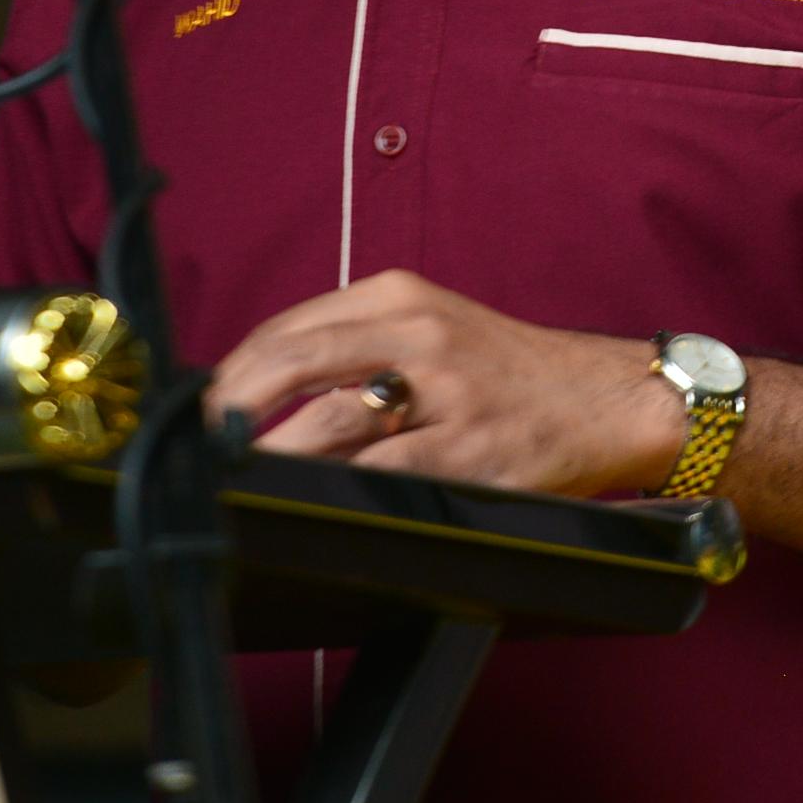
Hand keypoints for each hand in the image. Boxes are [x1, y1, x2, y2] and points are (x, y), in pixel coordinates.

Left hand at [201, 269, 687, 496]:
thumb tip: (258, 398)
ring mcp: (448, 393)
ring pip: (331, 423)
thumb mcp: (435, 328)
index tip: (196, 407)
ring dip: (271, 457)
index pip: (288, 327)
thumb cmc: (511, 373)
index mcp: (401, 296)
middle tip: (192, 445)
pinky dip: (337, 492)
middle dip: (229, 405)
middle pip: (294, 361)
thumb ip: (358, 348)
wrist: (610, 398)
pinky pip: (385, 476)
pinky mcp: (472, 453)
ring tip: (232, 483)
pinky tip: (309, 506)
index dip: (231, 370)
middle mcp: (421, 334)